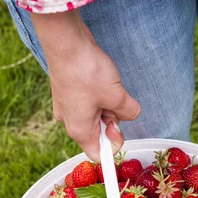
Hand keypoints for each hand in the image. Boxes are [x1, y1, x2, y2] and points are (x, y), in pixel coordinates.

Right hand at [31, 9, 140, 161]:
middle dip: (112, 119)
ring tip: (105, 85)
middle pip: (98, 133)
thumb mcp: (116, 95)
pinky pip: (88, 102)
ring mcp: (66, 106)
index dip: (113, 146)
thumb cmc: (86, 72)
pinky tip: (98, 79)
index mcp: (79, 130)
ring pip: (95, 115)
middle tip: (114, 101)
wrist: (65, 43)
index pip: (98, 154)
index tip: (121, 130)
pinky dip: (98, 94)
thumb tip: (131, 114)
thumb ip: (128, 111)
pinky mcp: (68, 92)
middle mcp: (70, 121)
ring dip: (106, 104)